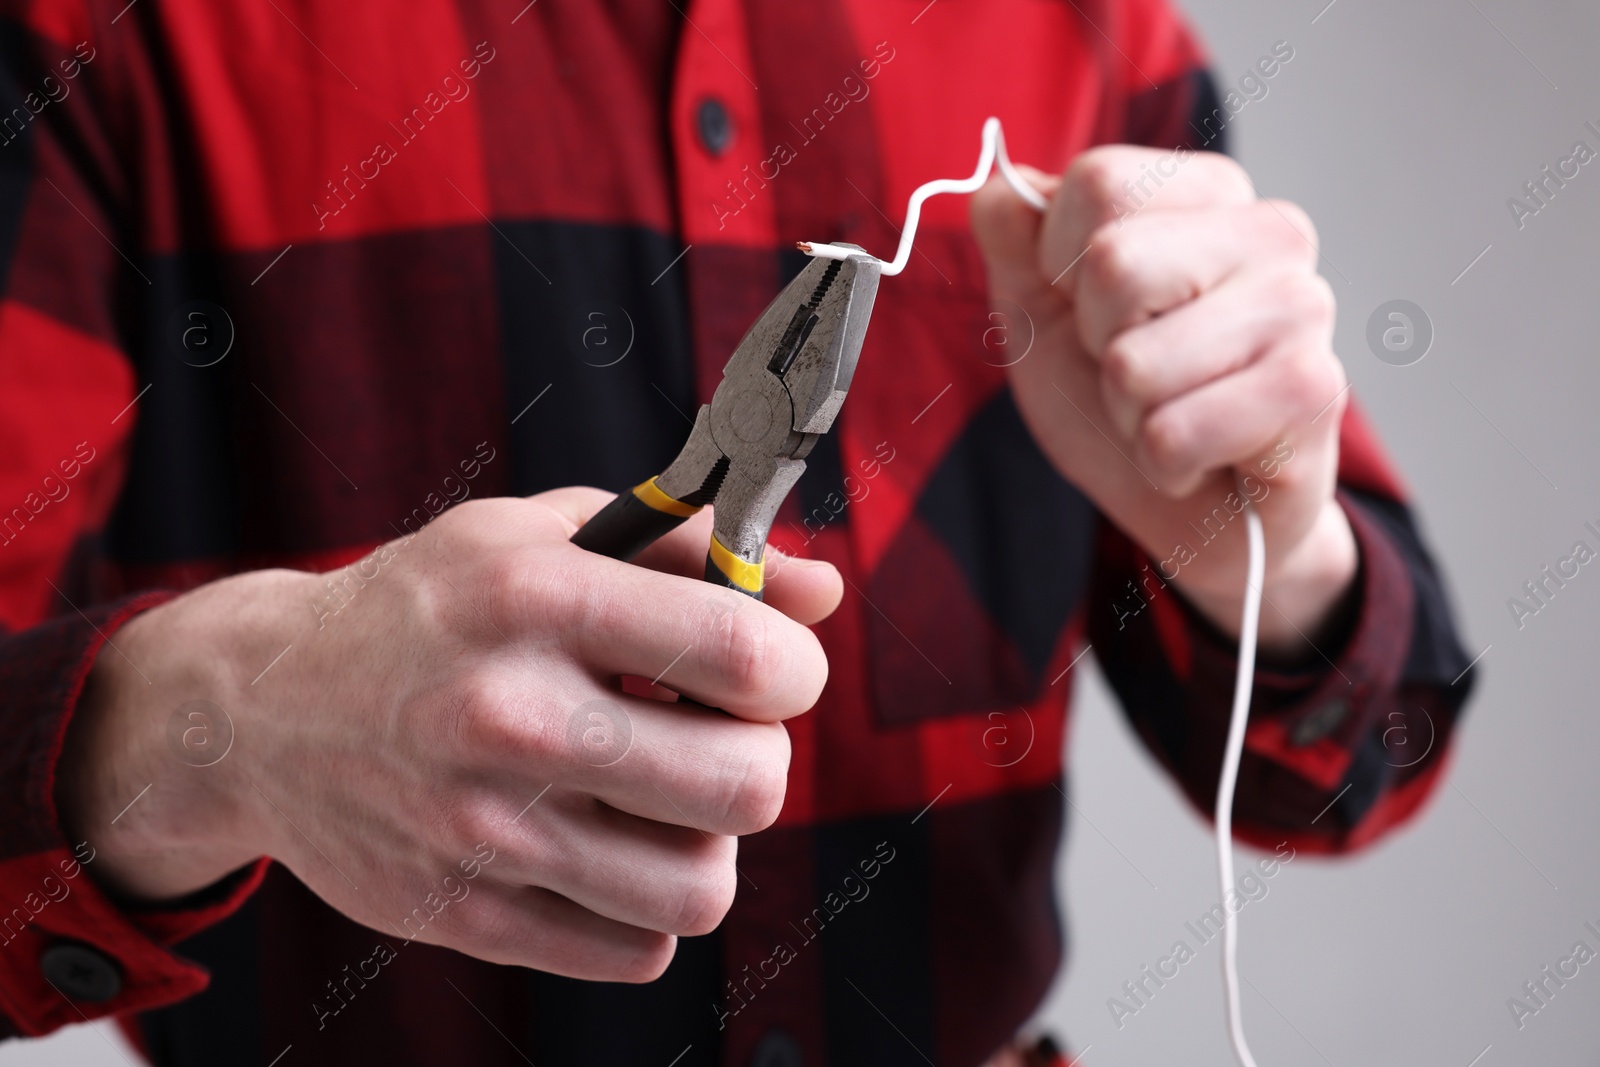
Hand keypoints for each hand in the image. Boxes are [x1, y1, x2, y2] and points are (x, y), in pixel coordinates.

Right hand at [57, 488, 840, 980]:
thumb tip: (828, 588)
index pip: (744, 655)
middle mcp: (507, 713)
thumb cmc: (435, 607)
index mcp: (536, 595)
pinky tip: (609, 848)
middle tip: (715, 735)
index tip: (771, 669)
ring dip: (709, 842)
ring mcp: (481, 829)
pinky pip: (637, 950)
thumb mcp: (547, 534)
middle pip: (748, 786)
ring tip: (664, 798)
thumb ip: (695, 549)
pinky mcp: (464, 915)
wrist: (261, 711)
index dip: (794, 668)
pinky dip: (648, 906)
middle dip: (761, 758)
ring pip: (701, 887)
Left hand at [970, 147, 1358, 653]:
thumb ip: (1015, 245)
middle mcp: (1273, 232)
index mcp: (1210, 192)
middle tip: (1138, 372)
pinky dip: (1164, 464)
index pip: (1096, 183)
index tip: (1094, 309)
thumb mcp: (1045, 314)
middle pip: (1112, 263)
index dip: (1059, 263)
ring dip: (1129, 414)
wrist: (1200, 513)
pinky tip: (1203, 458)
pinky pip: (1172, 434)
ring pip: (1134, 362)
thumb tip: (995, 189)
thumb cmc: (1128, 401)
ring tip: (1172, 415)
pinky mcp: (1311, 393)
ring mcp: (1302, 308)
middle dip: (1097, 344)